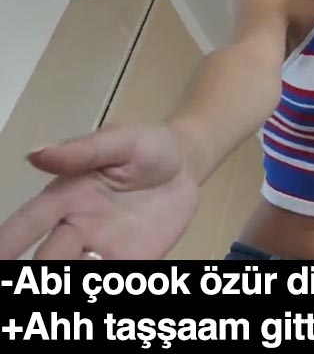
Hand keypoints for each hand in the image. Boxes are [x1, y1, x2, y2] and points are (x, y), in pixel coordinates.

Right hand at [0, 123, 200, 259]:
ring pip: (78, 270)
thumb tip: (37, 154)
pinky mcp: (134, 259)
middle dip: (49, 262)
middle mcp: (79, 226)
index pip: (30, 221)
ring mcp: (105, 246)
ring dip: (76, 275)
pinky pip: (115, 276)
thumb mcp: (121, 141)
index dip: (10, 238)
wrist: (187, 165)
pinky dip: (109, 281)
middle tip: (60, 258)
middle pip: (52, 254)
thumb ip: (83, 151)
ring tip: (91, 263)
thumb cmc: (147, 146)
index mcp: (66, 196)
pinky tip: (112, 272)